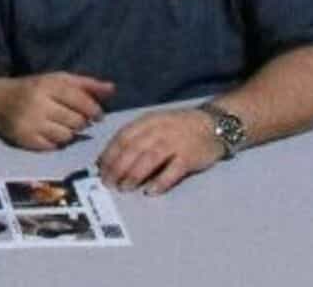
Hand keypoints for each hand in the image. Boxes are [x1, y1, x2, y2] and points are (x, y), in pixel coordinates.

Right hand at [0, 72, 113, 149]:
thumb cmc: (33, 88)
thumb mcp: (56, 79)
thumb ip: (85, 84)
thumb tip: (113, 89)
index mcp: (48, 85)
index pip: (81, 101)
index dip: (94, 110)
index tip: (97, 115)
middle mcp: (39, 103)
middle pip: (76, 121)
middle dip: (81, 122)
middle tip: (77, 120)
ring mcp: (31, 123)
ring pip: (67, 136)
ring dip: (70, 133)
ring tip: (62, 126)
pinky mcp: (25, 139)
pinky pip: (53, 147)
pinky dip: (56, 142)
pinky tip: (50, 133)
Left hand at [96, 108, 221, 194]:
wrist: (213, 124)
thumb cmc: (178, 127)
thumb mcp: (154, 124)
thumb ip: (136, 137)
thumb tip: (112, 157)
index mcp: (146, 122)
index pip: (122, 137)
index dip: (109, 154)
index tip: (99, 169)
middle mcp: (158, 130)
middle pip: (132, 149)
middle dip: (117, 167)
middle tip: (108, 183)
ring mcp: (175, 143)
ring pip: (149, 159)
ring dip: (134, 174)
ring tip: (124, 188)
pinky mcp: (189, 157)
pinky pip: (173, 170)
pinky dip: (160, 181)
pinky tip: (150, 191)